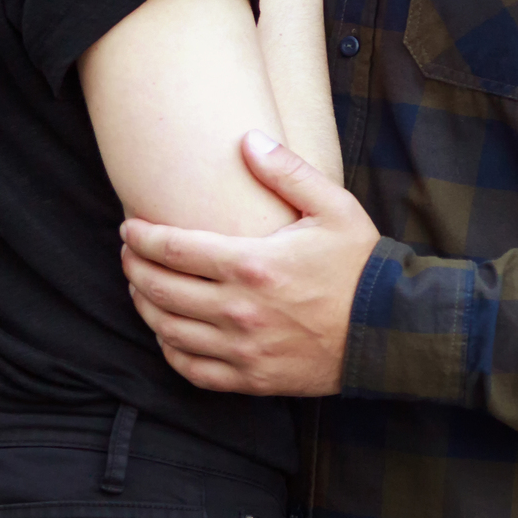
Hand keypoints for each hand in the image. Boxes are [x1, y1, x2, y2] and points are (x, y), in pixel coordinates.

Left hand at [120, 130, 379, 396]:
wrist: (389, 329)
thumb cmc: (360, 265)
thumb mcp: (333, 207)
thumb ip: (287, 171)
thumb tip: (247, 140)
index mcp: (252, 264)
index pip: (174, 249)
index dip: (141, 237)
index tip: (129, 227)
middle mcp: (238, 310)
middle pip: (160, 290)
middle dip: (134, 268)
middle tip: (128, 254)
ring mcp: (243, 348)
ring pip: (168, 331)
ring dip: (145, 307)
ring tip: (141, 288)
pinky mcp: (252, 378)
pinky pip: (192, 369)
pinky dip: (170, 351)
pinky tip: (168, 334)